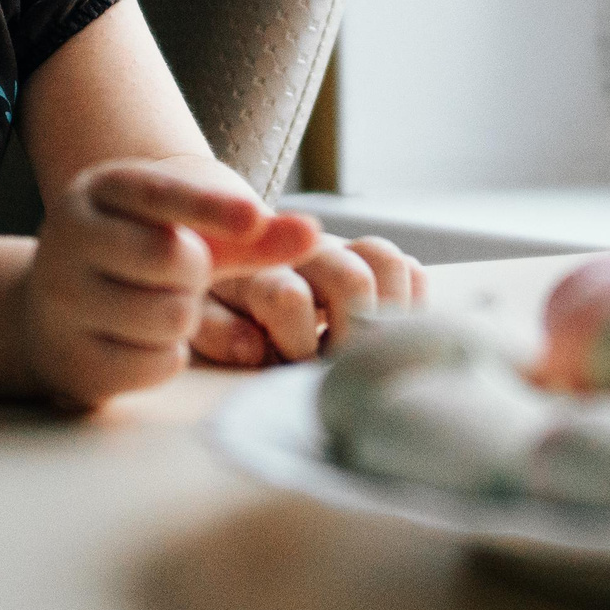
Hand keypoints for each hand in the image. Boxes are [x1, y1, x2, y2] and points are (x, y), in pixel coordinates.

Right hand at [23, 160, 319, 408]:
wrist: (54, 309)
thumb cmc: (138, 258)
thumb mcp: (186, 232)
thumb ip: (249, 235)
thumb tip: (313, 233)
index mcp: (97, 192)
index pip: (158, 193)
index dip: (210, 206)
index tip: (254, 217)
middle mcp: (68, 239)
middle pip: (173, 259)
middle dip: (197, 274)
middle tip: (180, 275)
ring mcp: (60, 301)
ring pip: (169, 316)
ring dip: (184, 318)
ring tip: (158, 306)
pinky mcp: (68, 359)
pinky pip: (154, 364)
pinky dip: (166, 358)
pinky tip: (141, 342)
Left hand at [192, 233, 428, 366]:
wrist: (229, 240)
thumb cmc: (214, 295)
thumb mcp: (199, 316)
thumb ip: (219, 332)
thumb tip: (256, 347)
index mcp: (258, 271)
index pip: (290, 297)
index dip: (297, 344)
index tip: (291, 369)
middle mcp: (306, 254)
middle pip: (354, 279)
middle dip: (354, 333)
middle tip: (343, 366)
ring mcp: (344, 252)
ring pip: (388, 261)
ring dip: (388, 311)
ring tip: (370, 349)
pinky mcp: (370, 258)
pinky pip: (409, 268)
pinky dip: (410, 301)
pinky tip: (387, 333)